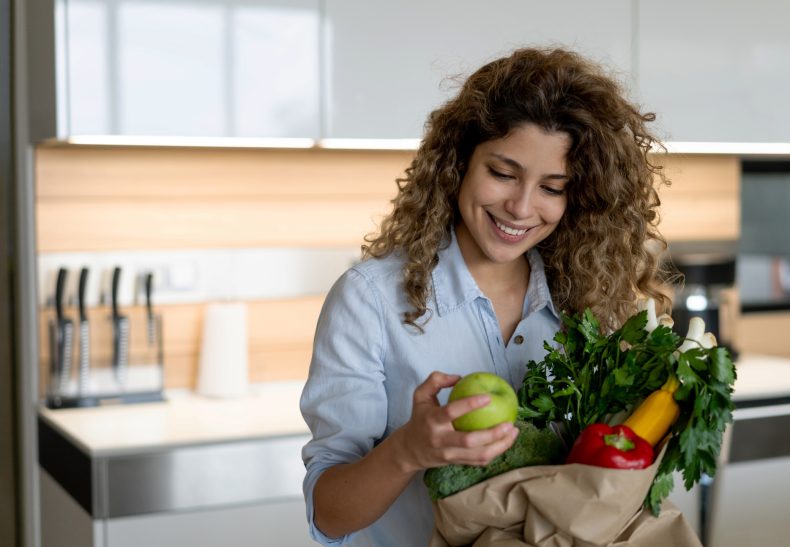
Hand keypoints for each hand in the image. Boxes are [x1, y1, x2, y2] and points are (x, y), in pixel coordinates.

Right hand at [392, 371, 518, 472]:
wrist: (410, 449)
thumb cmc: (420, 418)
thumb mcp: (420, 395)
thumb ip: (436, 380)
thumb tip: (459, 377)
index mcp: (432, 420)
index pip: (451, 412)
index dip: (470, 404)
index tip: (488, 397)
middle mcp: (441, 440)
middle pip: (469, 440)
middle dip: (492, 433)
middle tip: (509, 422)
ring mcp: (449, 454)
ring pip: (478, 455)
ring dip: (500, 446)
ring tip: (514, 432)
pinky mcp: (457, 463)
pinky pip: (480, 461)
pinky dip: (496, 452)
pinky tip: (506, 440)